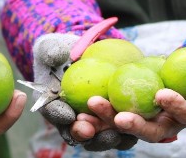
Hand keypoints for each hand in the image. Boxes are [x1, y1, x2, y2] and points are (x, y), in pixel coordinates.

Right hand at [32, 33, 136, 150]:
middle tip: (88, 130)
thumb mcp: (55, 47)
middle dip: (82, 133)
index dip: (58, 114)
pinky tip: (133, 132)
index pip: (54, 111)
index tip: (68, 114)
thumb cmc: (66, 53)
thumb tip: (54, 56)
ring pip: (98, 137)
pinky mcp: (112, 123)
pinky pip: (119, 133)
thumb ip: (52, 51)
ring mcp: (93, 123)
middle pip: (76, 131)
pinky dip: (125, 135)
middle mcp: (73, 119)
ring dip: (104, 138)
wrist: (91, 57)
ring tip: (113, 135)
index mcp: (55, 103)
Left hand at [74, 47, 185, 145]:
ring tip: (90, 112)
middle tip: (120, 117)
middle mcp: (163, 126)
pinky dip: (93, 120)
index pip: (183, 114)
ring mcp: (141, 125)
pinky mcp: (122, 120)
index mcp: (184, 114)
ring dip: (105, 123)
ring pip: (123, 129)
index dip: (175, 105)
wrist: (174, 86)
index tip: (162, 94)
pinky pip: (106, 123)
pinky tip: (78, 114)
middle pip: (149, 131)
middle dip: (135, 125)